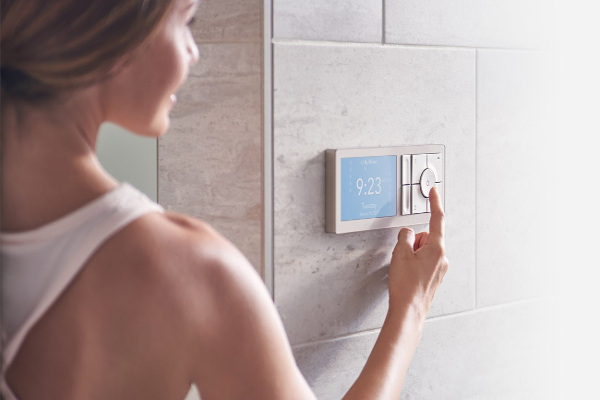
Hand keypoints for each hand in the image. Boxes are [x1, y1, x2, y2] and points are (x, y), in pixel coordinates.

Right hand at [387, 186, 448, 319]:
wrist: (409, 311)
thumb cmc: (406, 286)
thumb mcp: (400, 254)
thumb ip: (405, 238)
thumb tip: (408, 234)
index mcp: (437, 248)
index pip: (437, 219)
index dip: (435, 203)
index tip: (434, 192)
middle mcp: (442, 258)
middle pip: (427, 237)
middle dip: (414, 241)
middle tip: (403, 254)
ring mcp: (439, 269)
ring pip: (425, 250)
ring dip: (413, 254)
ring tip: (404, 268)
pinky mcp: (434, 278)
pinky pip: (424, 262)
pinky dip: (415, 263)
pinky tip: (407, 275)